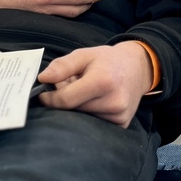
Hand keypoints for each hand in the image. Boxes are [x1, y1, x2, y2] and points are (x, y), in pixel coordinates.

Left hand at [36, 42, 153, 126]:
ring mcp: (119, 116)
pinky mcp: (122, 124)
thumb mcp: (83, 55)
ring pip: (82, 119)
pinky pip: (94, 124)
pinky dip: (88, 114)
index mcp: (102, 81)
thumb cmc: (107, 60)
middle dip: (64, 101)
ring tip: (85, 92)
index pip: (66, 99)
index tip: (43, 94)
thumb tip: (42, 79)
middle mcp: (114, 101)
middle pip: (73, 110)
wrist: (137, 68)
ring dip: (77, 108)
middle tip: (69, 87)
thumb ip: (62, 66)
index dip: (50, 99)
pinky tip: (95, 102)